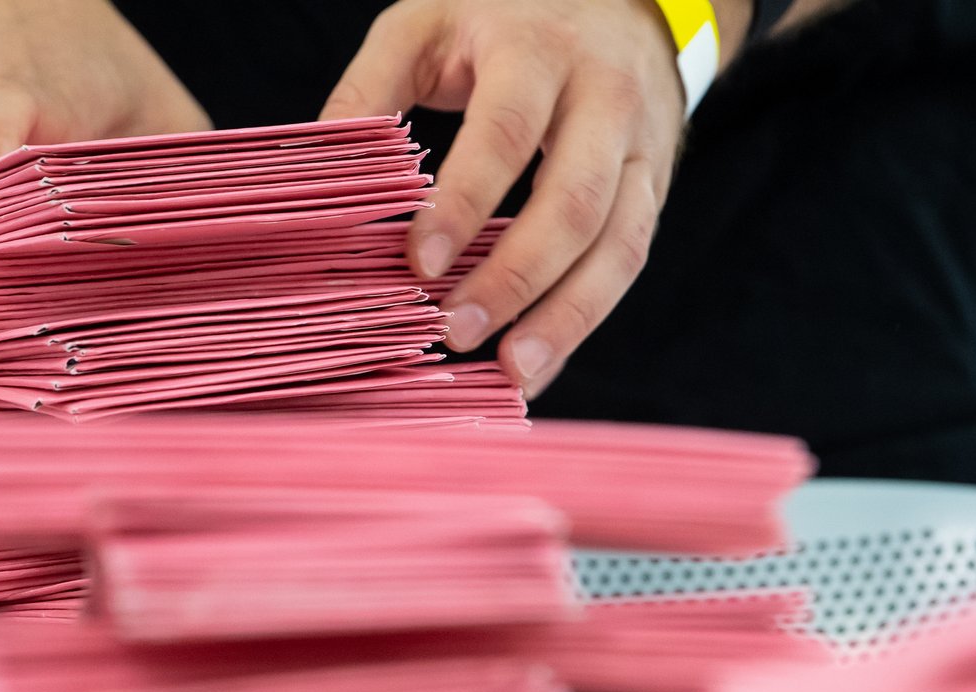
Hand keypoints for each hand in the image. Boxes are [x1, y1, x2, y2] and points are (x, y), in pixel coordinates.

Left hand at [324, 0, 740, 394]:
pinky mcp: (654, 188)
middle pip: (575, 200)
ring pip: (619, 244)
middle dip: (516, 276)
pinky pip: (629, 261)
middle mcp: (605, 100)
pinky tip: (537, 365)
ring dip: (567, 317)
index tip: (417, 264)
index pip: (504, 135)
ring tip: (513, 372)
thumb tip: (321, 164)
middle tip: (455, 330)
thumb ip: (372, 85)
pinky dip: (584, 320)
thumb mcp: (429, 23)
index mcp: (538, 53)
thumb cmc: (504, 17)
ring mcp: (641, 148)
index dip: (464, 204)